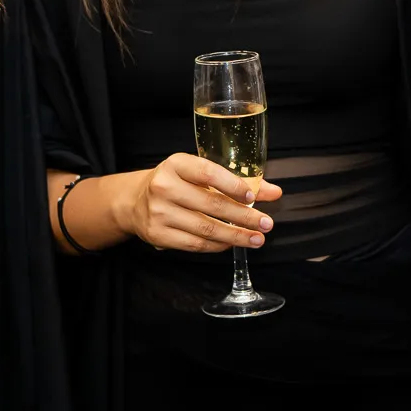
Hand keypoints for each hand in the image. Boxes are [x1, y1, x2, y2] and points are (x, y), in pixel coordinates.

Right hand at [115, 155, 282, 252]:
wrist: (136, 201)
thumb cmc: (177, 183)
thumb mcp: (201, 174)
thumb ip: (238, 182)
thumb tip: (274, 192)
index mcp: (176, 164)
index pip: (208, 173)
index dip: (233, 185)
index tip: (253, 197)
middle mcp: (164, 187)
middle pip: (211, 205)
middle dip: (244, 217)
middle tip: (266, 223)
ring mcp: (159, 212)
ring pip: (205, 228)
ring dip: (236, 236)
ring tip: (256, 239)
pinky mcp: (158, 235)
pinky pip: (195, 244)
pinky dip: (218, 246)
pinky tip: (232, 243)